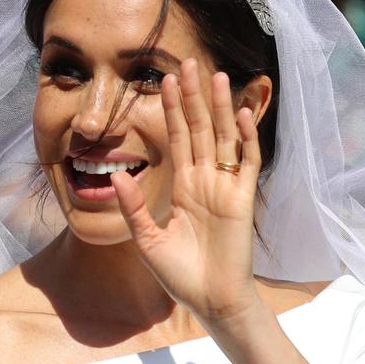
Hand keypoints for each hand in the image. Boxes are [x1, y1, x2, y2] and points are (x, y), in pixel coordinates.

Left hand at [111, 58, 261, 322]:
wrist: (211, 300)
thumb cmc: (181, 274)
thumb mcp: (148, 239)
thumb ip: (134, 208)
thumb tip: (117, 176)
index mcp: (183, 186)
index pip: (177, 138)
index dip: (172, 110)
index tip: (166, 81)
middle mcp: (205, 179)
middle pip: (199, 129)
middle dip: (194, 97)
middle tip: (189, 63)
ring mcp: (225, 186)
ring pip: (223, 138)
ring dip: (221, 108)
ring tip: (217, 78)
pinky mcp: (243, 198)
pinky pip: (247, 162)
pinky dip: (246, 139)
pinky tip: (242, 115)